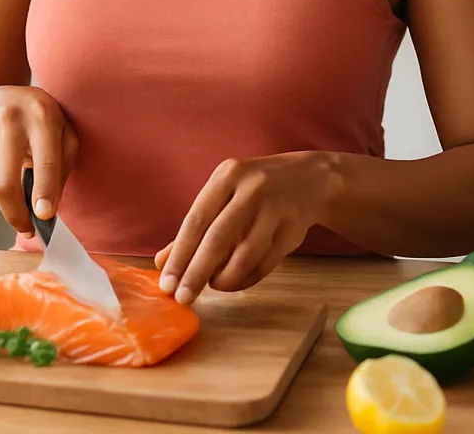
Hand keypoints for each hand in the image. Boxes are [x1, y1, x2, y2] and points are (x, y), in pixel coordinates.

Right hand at [0, 85, 78, 235]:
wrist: (3, 100)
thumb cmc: (43, 122)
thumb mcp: (64, 133)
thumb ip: (62, 165)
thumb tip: (48, 208)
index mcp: (42, 115)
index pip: (44, 160)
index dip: (45, 190)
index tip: (45, 216)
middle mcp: (9, 121)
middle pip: (6, 183)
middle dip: (17, 214)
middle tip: (29, 230)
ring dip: (10, 207)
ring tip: (23, 206)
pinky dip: (0, 195)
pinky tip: (10, 182)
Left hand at [154, 152, 341, 304]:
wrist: (309, 179)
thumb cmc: (254, 191)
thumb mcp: (223, 196)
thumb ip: (194, 228)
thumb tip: (163, 262)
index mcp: (227, 176)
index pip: (196, 220)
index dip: (180, 254)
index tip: (166, 283)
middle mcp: (251, 188)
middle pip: (218, 238)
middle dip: (197, 272)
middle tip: (183, 297)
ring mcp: (275, 208)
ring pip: (245, 254)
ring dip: (225, 278)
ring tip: (214, 286)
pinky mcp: (292, 228)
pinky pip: (266, 262)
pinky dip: (247, 278)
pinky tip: (235, 282)